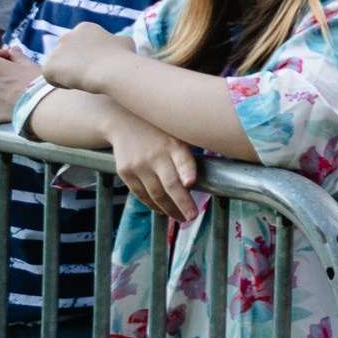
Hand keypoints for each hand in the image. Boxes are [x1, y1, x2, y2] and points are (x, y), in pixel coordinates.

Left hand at [42, 23, 136, 94]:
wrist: (113, 71)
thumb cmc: (123, 57)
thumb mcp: (125, 41)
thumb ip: (116, 41)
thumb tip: (117, 42)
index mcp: (84, 28)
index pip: (79, 43)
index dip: (87, 56)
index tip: (97, 64)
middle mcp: (67, 36)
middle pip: (66, 53)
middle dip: (74, 62)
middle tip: (88, 73)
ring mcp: (55, 51)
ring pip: (58, 66)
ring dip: (68, 73)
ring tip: (82, 81)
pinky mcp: (48, 67)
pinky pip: (51, 77)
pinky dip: (60, 83)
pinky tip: (75, 85)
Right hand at [105, 107, 199, 223]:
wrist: (124, 119)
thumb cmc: (161, 129)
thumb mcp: (179, 132)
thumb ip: (190, 152)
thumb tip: (213, 173)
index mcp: (173, 143)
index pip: (182, 158)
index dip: (187, 171)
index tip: (191, 183)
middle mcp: (155, 154)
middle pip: (169, 184)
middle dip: (182, 203)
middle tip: (192, 216)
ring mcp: (138, 164)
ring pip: (155, 194)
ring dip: (169, 209)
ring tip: (181, 217)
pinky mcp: (125, 171)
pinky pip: (141, 194)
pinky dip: (153, 205)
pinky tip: (163, 210)